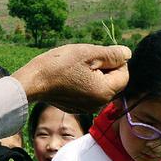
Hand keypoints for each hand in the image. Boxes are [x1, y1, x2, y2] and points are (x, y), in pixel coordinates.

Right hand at [13, 44, 129, 112]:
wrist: (33, 81)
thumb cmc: (60, 65)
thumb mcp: (89, 53)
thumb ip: (113, 54)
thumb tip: (128, 54)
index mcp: (105, 92)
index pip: (124, 74)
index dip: (115, 60)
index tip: (97, 54)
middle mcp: (99, 104)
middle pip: (112, 81)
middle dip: (104, 68)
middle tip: (85, 60)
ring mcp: (87, 108)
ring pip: (99, 86)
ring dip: (93, 74)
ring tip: (75, 67)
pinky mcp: (76, 107)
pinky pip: (88, 92)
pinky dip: (83, 83)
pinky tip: (69, 76)